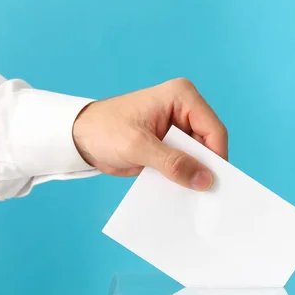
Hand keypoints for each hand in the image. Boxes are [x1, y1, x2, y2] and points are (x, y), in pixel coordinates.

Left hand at [72, 78, 227, 190]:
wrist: (78, 137)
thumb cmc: (104, 130)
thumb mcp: (139, 147)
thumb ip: (173, 163)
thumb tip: (205, 180)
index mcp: (182, 97)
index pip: (213, 129)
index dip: (216, 157)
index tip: (213, 183)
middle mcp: (185, 109)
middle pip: (209, 143)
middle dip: (205, 168)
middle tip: (204, 195)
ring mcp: (178, 127)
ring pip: (199, 156)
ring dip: (194, 175)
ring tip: (192, 197)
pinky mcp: (170, 144)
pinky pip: (185, 163)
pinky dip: (183, 177)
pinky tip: (180, 192)